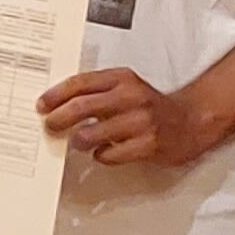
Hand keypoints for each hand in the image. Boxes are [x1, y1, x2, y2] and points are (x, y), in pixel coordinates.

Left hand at [44, 65, 225, 169]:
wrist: (192, 120)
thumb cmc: (151, 105)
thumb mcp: (125, 86)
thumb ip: (96, 90)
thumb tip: (56, 103)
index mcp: (122, 79)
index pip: (79, 83)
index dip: (55, 95)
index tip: (41, 105)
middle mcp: (131, 97)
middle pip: (81, 107)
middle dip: (58, 119)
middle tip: (49, 126)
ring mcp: (140, 122)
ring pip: (91, 134)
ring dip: (77, 140)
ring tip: (77, 141)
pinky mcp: (148, 145)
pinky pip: (109, 154)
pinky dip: (100, 155)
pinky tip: (103, 152)